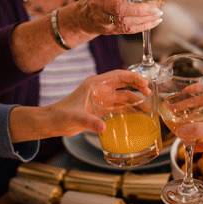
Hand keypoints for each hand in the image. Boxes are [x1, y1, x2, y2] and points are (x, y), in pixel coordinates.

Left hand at [9, 70, 148, 141]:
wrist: (52, 123)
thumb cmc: (61, 116)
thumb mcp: (75, 117)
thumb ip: (89, 122)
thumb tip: (103, 127)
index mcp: (95, 84)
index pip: (118, 75)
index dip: (133, 77)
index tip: (145, 83)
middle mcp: (100, 89)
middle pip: (124, 84)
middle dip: (138, 86)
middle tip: (150, 93)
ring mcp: (101, 99)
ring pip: (123, 96)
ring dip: (135, 100)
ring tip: (147, 107)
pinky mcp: (100, 109)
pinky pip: (119, 107)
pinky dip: (129, 109)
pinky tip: (137, 115)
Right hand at [73, 0, 162, 34]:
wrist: (85, 18)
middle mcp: (99, 4)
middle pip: (118, 8)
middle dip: (138, 9)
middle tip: (155, 8)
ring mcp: (104, 19)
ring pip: (124, 21)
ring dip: (144, 19)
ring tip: (158, 14)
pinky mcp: (111, 30)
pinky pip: (128, 30)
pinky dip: (143, 26)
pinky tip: (155, 21)